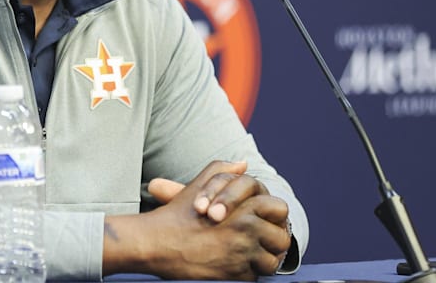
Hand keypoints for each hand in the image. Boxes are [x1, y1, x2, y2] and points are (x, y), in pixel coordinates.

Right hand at [105, 161, 292, 280]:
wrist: (154, 244)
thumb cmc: (176, 215)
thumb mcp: (198, 186)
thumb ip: (222, 171)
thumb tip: (243, 164)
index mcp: (243, 207)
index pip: (280, 210)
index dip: (273, 217)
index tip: (265, 222)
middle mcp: (246, 230)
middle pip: (281, 239)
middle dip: (272, 242)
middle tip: (261, 242)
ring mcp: (241, 255)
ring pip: (271, 262)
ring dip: (261, 261)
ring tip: (246, 256)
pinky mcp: (234, 277)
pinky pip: (254, 278)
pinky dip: (246, 274)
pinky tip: (231, 266)